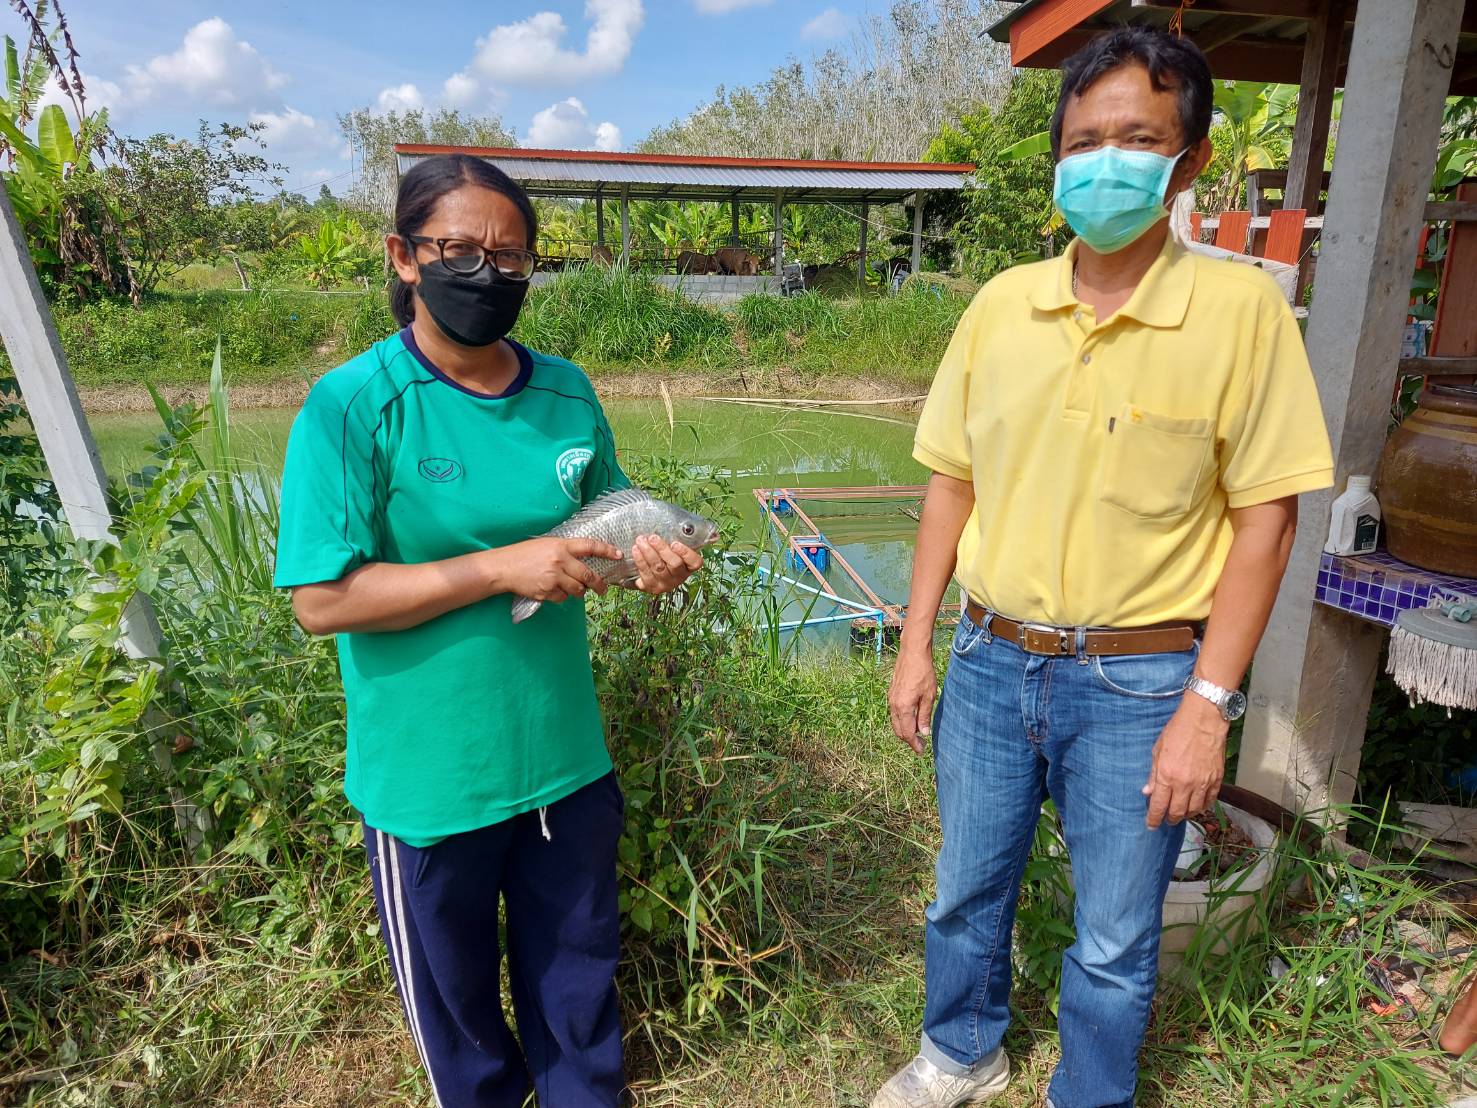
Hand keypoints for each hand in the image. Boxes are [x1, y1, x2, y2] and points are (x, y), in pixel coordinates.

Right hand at [491, 537, 621, 604]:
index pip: (590, 546)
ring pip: (577, 590)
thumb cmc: (524, 554)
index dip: (606, 550)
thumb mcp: (546, 544)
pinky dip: (562, 596)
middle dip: (599, 585)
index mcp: (561, 546)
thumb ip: (565, 551)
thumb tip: (584, 561)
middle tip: (603, 589)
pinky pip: (562, 598)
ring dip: (579, 591)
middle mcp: (559, 561)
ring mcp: (553, 578)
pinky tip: (553, 590)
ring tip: (573, 588)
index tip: (618, 555)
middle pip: (588, 576)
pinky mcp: (546, 592)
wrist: (503, 567)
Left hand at [629, 534, 703, 595]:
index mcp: (689, 566)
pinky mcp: (651, 587)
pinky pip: (645, 573)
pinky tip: (635, 550)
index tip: (675, 543)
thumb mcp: (672, 546)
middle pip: (675, 564)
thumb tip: (683, 525)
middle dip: (662, 549)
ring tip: (640, 540)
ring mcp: (666, 584)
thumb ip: (677, 537)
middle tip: (652, 538)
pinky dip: (640, 560)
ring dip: (648, 552)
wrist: (649, 571)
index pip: (695, 562)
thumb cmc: (664, 553)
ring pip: (658, 568)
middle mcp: (679, 577)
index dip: (686, 553)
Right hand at [888, 645, 936, 753]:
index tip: (922, 751)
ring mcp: (891, 699)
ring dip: (905, 730)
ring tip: (918, 732)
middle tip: (921, 745)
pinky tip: (912, 718)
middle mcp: (894, 705)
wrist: (912, 653)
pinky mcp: (891, 694)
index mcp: (903, 707)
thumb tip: (923, 733)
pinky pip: (894, 713)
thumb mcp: (929, 695)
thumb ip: (924, 715)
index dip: (914, 744)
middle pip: (898, 730)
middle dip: (909, 740)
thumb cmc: (923, 672)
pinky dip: (902, 720)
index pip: (907, 733)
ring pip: (895, 722)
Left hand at [1143, 693, 1228, 828]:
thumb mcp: (1158, 750)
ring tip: (1180, 813)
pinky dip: (1202, 807)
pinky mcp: (1217, 780)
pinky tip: (1197, 806)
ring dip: (1186, 815)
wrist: (1204, 720)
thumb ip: (1154, 774)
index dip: (1154, 818)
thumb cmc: (1177, 731)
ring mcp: (1203, 783)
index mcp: (1168, 776)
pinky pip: (1210, 801)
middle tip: (1166, 820)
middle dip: (1170, 819)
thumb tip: (1148, 792)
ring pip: (1195, 810)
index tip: (1151, 825)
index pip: (1159, 806)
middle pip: (1177, 812)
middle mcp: (1185, 784)